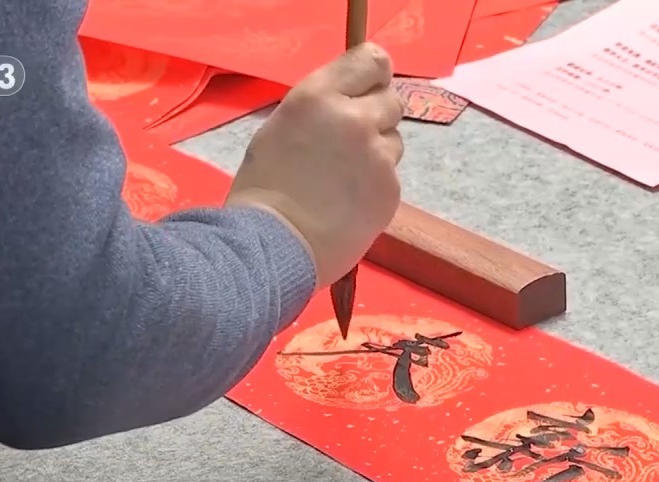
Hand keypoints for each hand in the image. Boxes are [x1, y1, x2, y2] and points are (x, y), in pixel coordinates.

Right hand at [227, 42, 405, 286]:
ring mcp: (377, 155)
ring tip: (344, 180)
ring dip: (377, 153)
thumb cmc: (264, 188)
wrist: (273, 245)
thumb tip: (351, 101)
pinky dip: (376, 186)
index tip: (367, 89)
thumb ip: (322, 108)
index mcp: (318, 96)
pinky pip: (391, 175)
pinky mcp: (390, 189)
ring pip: (394, 140)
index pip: (371, 60)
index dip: (373, 75)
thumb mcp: (283, 127)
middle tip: (350, 143)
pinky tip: (349, 203)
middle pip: (391, 100)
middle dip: (376, 117)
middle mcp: (354, 118)